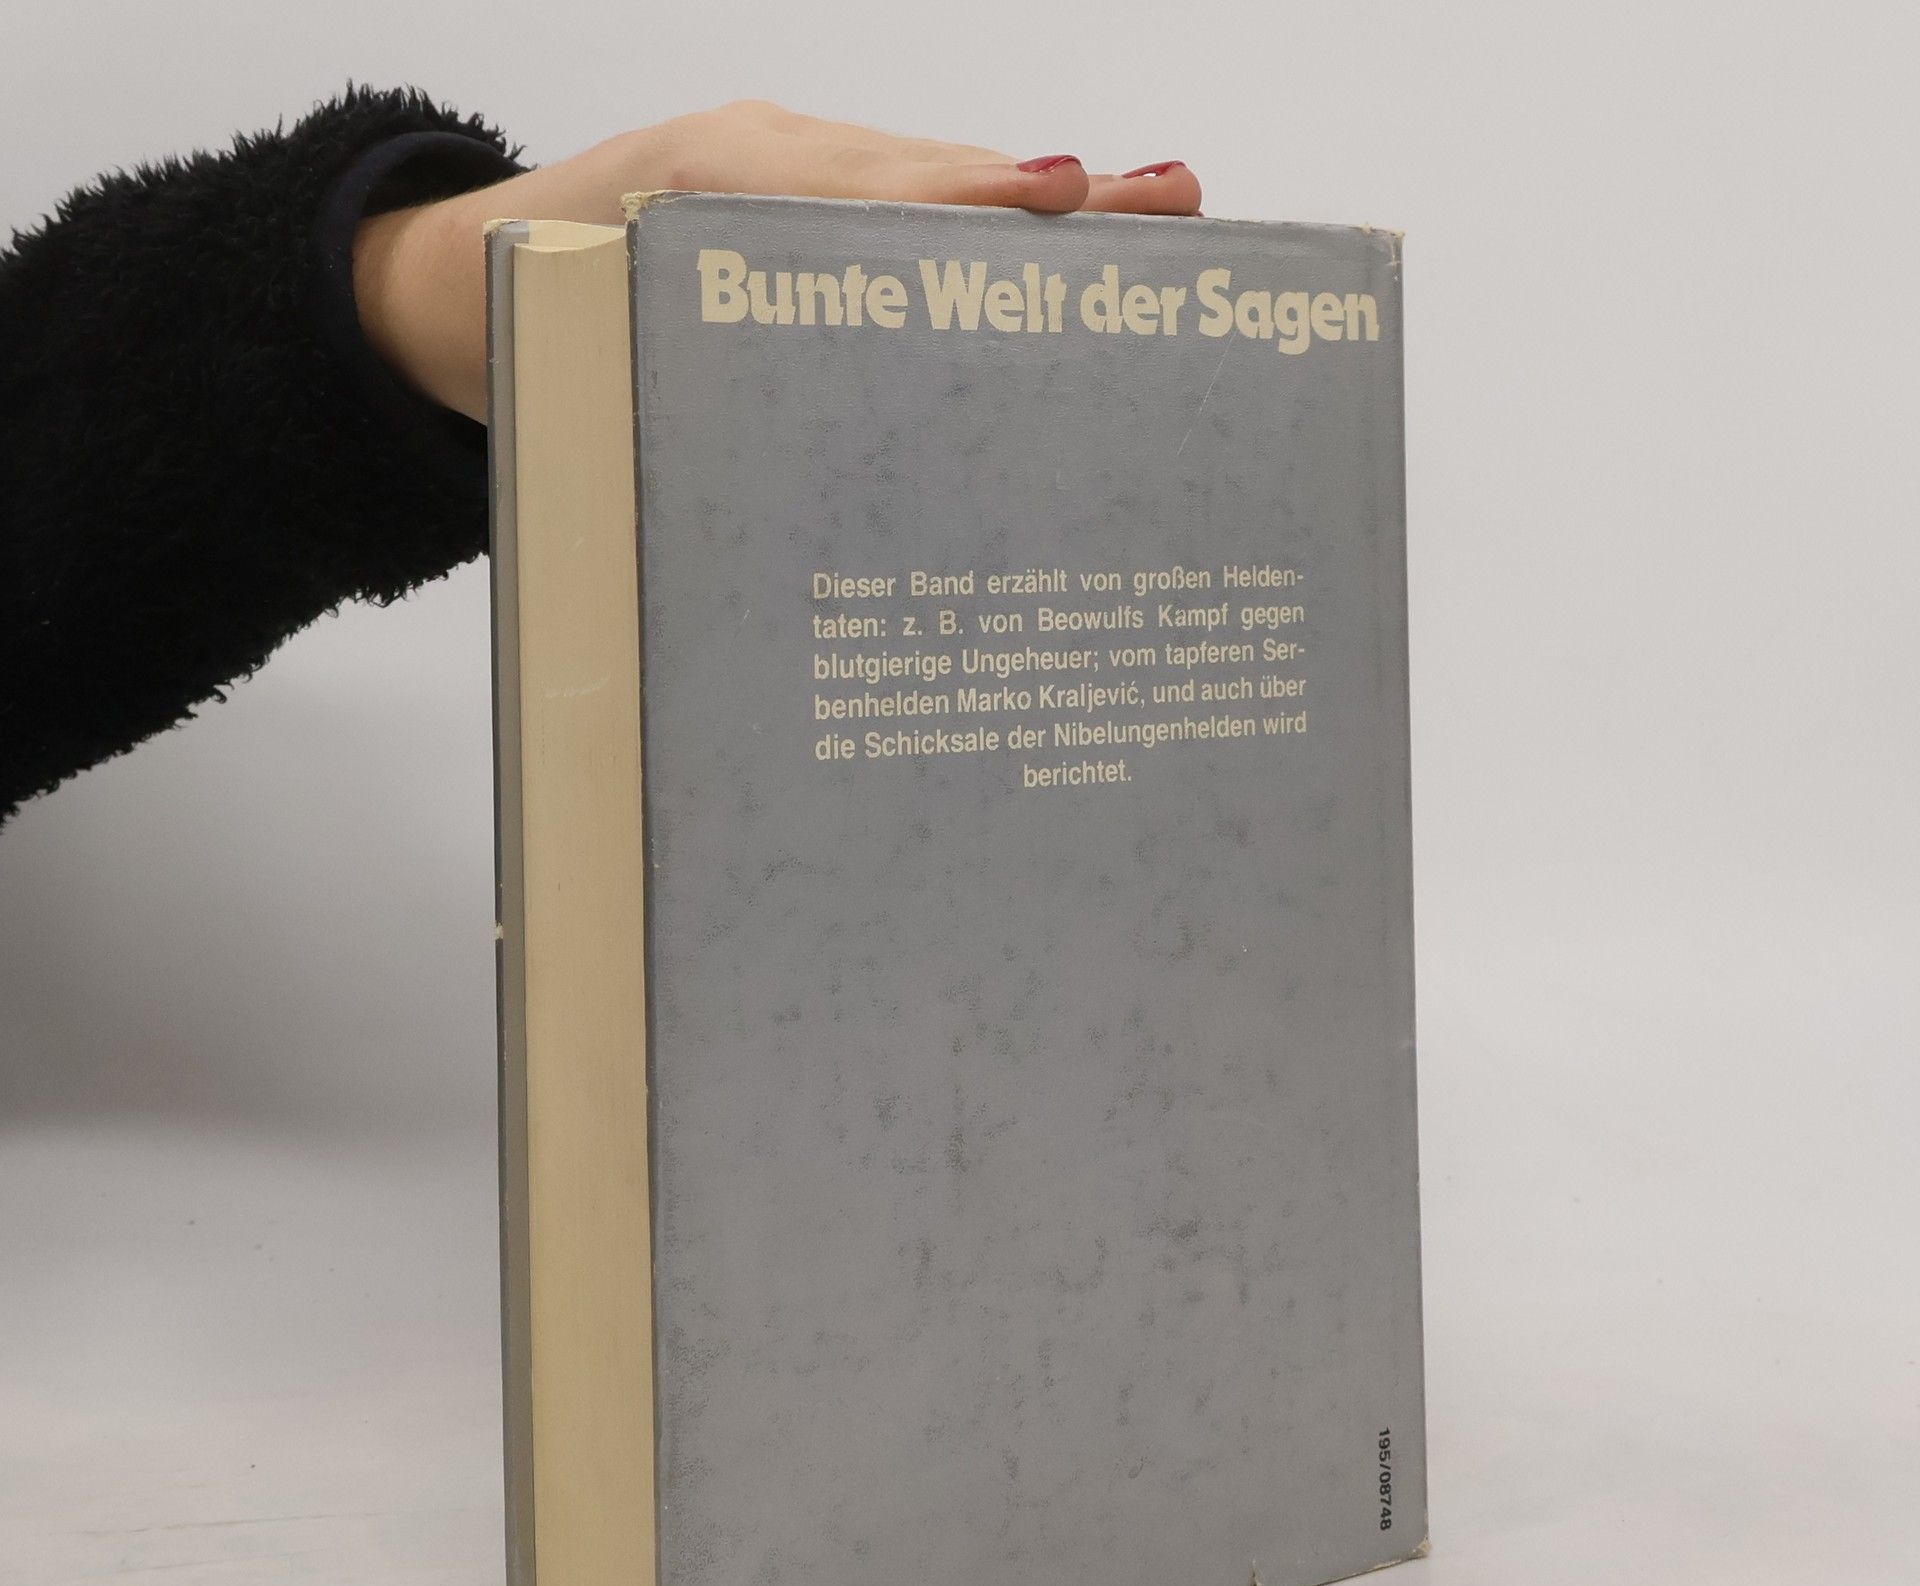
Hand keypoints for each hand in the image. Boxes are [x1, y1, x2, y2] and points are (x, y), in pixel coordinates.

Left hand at [354, 101, 1201, 421]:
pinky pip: (899, 196)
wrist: (446, 277)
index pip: (862, 193)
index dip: (964, 203)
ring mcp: (782, 159)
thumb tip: (774, 458)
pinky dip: (982, 215)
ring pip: (927, 176)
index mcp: (704, 187)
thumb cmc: (515, 326)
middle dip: (1051, 193)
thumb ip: (661, 374)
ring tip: (1160, 204)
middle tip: (1168, 198)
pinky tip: (1066, 230)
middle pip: (927, 170)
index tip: (1054, 200)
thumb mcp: (568, 357)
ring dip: (1042, 199)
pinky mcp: (792, 185)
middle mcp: (760, 154)